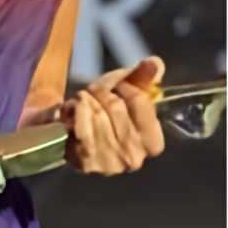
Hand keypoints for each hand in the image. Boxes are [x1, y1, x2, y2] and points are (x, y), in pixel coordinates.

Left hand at [62, 57, 167, 175]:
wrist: (75, 134)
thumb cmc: (106, 112)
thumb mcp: (126, 91)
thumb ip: (143, 77)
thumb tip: (155, 63)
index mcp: (152, 142)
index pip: (140, 100)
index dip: (124, 85)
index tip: (117, 86)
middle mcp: (134, 158)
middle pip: (116, 106)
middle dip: (101, 92)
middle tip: (94, 92)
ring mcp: (110, 164)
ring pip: (97, 114)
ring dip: (85, 100)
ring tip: (84, 102)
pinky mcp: (85, 163)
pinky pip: (80, 127)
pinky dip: (74, 112)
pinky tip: (73, 112)